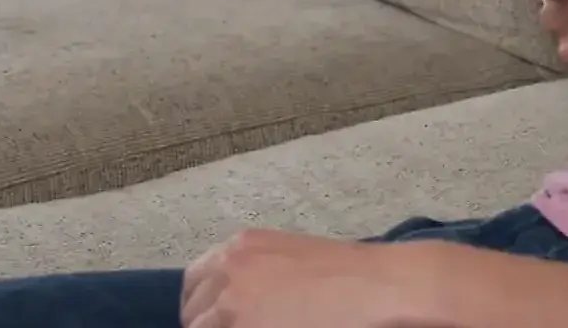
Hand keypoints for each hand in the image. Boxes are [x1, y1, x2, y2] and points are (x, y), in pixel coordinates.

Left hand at [180, 229, 430, 327]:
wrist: (376, 285)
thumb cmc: (345, 272)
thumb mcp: (286, 255)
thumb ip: (249, 271)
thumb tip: (227, 300)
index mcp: (239, 247)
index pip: (192, 284)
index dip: (201, 306)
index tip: (212, 319)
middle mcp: (229, 271)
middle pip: (192, 313)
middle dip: (207, 325)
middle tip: (235, 327)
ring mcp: (233, 305)